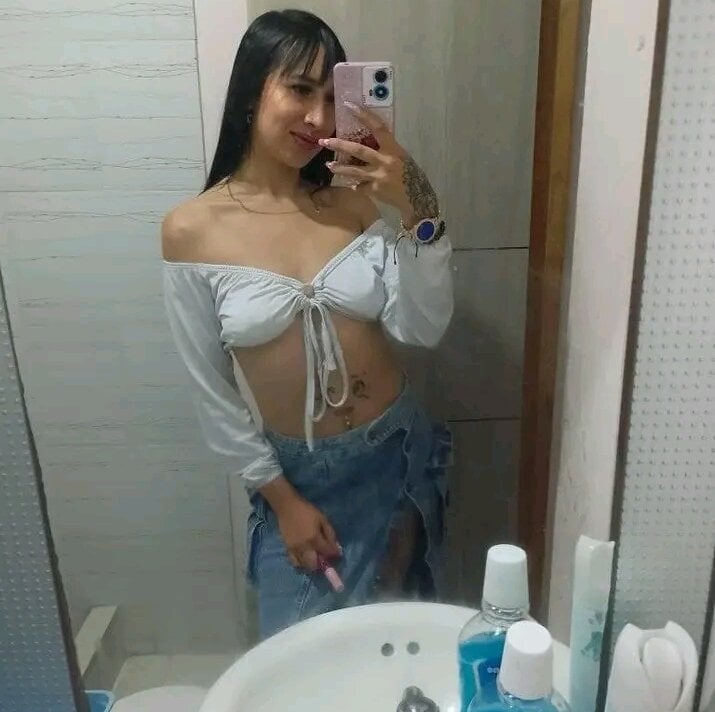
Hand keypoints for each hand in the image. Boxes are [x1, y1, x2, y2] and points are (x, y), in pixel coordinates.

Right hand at [276, 496, 340, 571]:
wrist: (287, 507)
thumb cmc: (307, 510)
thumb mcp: (322, 519)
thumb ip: (330, 534)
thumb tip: (336, 547)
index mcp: (314, 538)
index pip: (327, 552)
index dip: (334, 554)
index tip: (338, 553)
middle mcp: (304, 547)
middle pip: (314, 565)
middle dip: (322, 564)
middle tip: (325, 558)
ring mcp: (294, 549)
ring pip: (304, 566)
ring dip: (312, 565)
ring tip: (315, 559)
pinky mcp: (287, 549)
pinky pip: (294, 562)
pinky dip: (301, 563)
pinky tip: (305, 558)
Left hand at [318, 102, 439, 227]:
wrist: (417, 199)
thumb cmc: (411, 176)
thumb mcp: (401, 158)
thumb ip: (386, 151)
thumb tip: (368, 143)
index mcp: (394, 149)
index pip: (378, 128)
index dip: (364, 116)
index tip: (349, 106)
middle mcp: (385, 161)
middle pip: (358, 150)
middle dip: (340, 145)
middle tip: (325, 141)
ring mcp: (378, 177)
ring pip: (354, 171)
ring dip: (339, 168)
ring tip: (329, 165)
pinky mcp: (374, 190)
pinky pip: (360, 186)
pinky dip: (357, 185)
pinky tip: (354, 185)